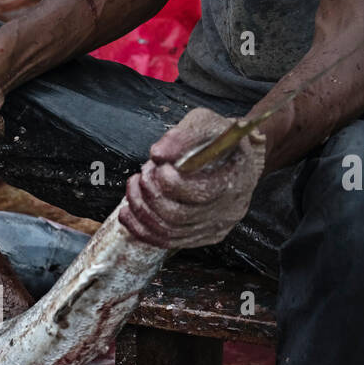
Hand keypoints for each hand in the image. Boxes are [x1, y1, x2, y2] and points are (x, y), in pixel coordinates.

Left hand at [119, 107, 265, 249]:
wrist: (235, 158)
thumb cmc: (218, 140)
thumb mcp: (206, 123)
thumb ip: (183, 136)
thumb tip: (157, 154)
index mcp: (236, 178)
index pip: (200, 192)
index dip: (170, 182)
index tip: (159, 166)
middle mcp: (228, 210)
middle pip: (179, 216)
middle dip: (150, 195)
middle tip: (142, 175)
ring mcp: (215, 227)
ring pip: (169, 232)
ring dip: (141, 210)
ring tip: (134, 187)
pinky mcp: (201, 237)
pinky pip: (167, 242)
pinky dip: (141, 229)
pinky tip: (127, 213)